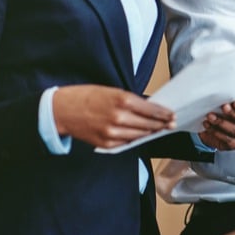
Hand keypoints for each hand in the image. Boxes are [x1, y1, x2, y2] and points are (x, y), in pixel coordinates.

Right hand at [52, 84, 174, 148]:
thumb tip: (149, 108)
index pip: (151, 110)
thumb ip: (130, 100)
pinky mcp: (106, 143)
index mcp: (122, 100)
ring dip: (150, 132)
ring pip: (140, 135)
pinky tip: (140, 135)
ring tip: (158, 129)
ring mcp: (113, 133)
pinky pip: (126, 143)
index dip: (164, 113)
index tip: (172, 114)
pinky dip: (134, 139)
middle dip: (161, 124)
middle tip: (171, 123)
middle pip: (149, 124)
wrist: (62, 110)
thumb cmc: (86, 97)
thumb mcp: (111, 91)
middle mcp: (119, 117)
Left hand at [198, 96, 234, 150]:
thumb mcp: (222, 102)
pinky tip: (208, 126)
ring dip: (222, 123)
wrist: (210, 126)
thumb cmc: (219, 111)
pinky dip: (217, 133)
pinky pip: (228, 140)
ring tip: (210, 117)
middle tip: (223, 108)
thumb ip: (225, 99)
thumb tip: (220, 96)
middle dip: (233, 114)